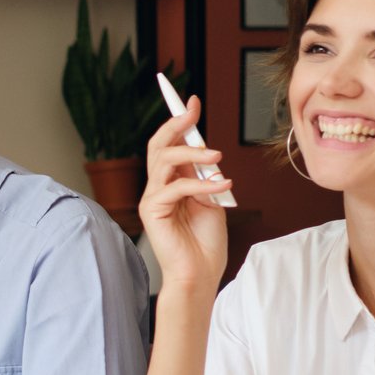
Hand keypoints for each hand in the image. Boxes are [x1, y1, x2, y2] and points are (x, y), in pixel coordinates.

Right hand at [138, 94, 232, 291]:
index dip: (178, 121)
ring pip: (164, 159)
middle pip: (158, 145)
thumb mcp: (212, 199)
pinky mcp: (153, 211)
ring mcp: (153, 198)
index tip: (191, 101)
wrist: (200, 274)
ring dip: (192, 152)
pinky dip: (201, 184)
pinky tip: (221, 187)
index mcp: (171, 183)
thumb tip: (205, 152)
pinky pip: (175, 187)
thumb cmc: (206, 243)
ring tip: (217, 158)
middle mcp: (158, 187)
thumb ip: (205, 176)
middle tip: (193, 110)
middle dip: (176, 124)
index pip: (169, 145)